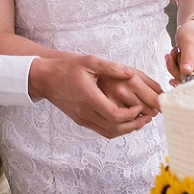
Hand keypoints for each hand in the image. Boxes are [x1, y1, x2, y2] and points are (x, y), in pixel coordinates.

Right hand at [28, 54, 154, 137]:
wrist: (45, 78)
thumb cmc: (67, 67)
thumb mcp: (89, 61)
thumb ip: (111, 67)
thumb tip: (131, 73)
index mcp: (90, 98)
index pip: (115, 115)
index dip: (132, 114)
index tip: (140, 106)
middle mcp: (86, 112)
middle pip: (115, 128)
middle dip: (134, 125)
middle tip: (147, 117)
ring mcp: (83, 119)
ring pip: (109, 133)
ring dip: (127, 129)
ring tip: (140, 120)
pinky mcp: (81, 120)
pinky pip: (102, 131)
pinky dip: (116, 129)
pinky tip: (126, 120)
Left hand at [166, 17, 193, 84]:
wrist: (191, 26)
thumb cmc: (193, 30)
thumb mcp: (188, 41)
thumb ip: (187, 57)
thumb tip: (187, 72)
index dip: (190, 83)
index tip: (176, 80)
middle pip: (192, 81)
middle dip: (177, 71)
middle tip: (171, 58)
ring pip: (184, 79)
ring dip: (174, 67)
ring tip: (173, 53)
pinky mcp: (192, 70)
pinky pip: (180, 74)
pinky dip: (174, 66)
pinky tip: (173, 56)